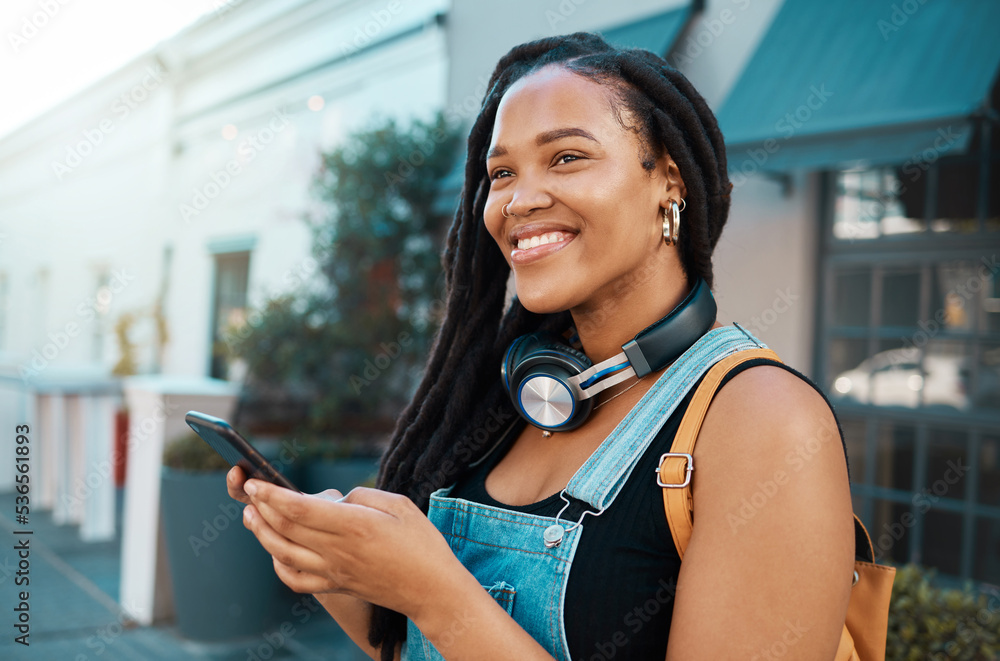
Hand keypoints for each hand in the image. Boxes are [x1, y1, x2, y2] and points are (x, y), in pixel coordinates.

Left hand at [236, 476, 463, 620]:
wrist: (432, 589)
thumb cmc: (421, 544)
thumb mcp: (399, 505)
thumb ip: (363, 496)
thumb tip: (336, 500)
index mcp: (354, 526)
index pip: (300, 509)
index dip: (272, 494)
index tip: (256, 482)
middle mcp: (338, 551)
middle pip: (285, 528)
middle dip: (261, 507)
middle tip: (249, 491)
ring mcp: (334, 572)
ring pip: (283, 553)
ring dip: (261, 533)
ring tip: (251, 515)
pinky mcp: (336, 586)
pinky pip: (296, 580)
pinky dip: (278, 565)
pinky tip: (275, 552)